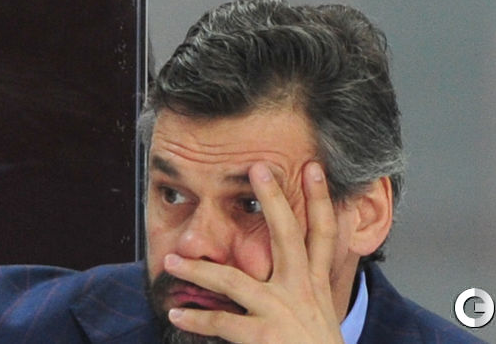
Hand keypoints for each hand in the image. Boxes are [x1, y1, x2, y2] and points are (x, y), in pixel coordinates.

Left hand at [163, 162, 344, 342]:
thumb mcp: (319, 313)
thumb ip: (304, 286)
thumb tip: (294, 262)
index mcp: (315, 285)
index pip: (322, 235)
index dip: (321, 200)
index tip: (315, 168)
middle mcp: (302, 292)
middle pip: (289, 236)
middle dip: (274, 200)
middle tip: (258, 168)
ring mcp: (283, 312)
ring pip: (234, 281)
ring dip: (199, 270)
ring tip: (172, 262)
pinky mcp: (265, 336)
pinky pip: (222, 323)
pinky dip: (196, 320)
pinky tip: (177, 313)